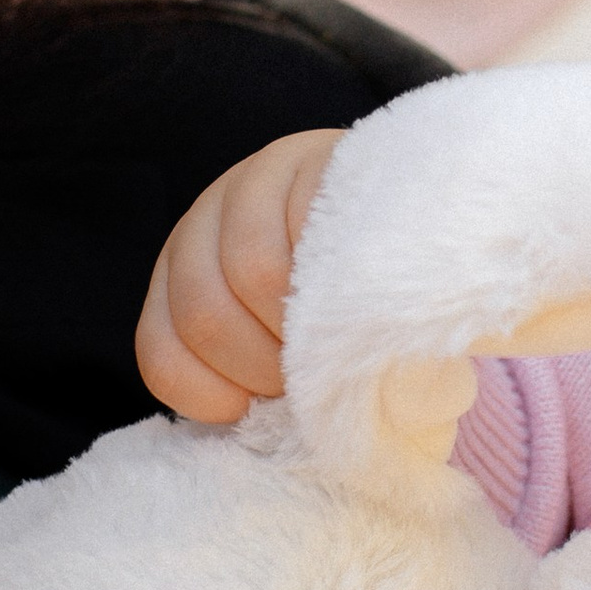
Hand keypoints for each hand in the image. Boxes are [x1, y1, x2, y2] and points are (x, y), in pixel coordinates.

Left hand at [135, 129, 344, 420]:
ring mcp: (256, 181)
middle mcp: (204, 222)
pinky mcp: (317, 160)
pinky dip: (334, 284)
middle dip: (264, 366)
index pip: (162, 354)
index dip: (215, 397)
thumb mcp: (293, 351)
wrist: (429, 231)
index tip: (267, 405)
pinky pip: (309, 232)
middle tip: (315, 379)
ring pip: (251, 273)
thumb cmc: (359, 317)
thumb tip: (264, 429)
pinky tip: (364, 298)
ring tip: (342, 343)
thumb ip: (266, 385)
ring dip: (302, 332)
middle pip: (203, 315)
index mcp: (183, 277)